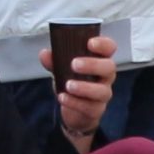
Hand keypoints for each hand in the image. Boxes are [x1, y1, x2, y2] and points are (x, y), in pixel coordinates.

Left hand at [35, 34, 116, 148]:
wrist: (73, 110)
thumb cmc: (72, 81)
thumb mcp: (61, 69)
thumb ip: (54, 61)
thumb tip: (44, 54)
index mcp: (99, 60)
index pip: (109, 48)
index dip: (103, 44)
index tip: (89, 43)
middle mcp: (105, 76)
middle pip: (109, 67)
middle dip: (93, 65)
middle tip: (74, 64)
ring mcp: (103, 93)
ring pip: (102, 90)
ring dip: (85, 87)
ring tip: (68, 85)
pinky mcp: (96, 109)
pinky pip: (90, 107)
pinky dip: (75, 102)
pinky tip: (62, 97)